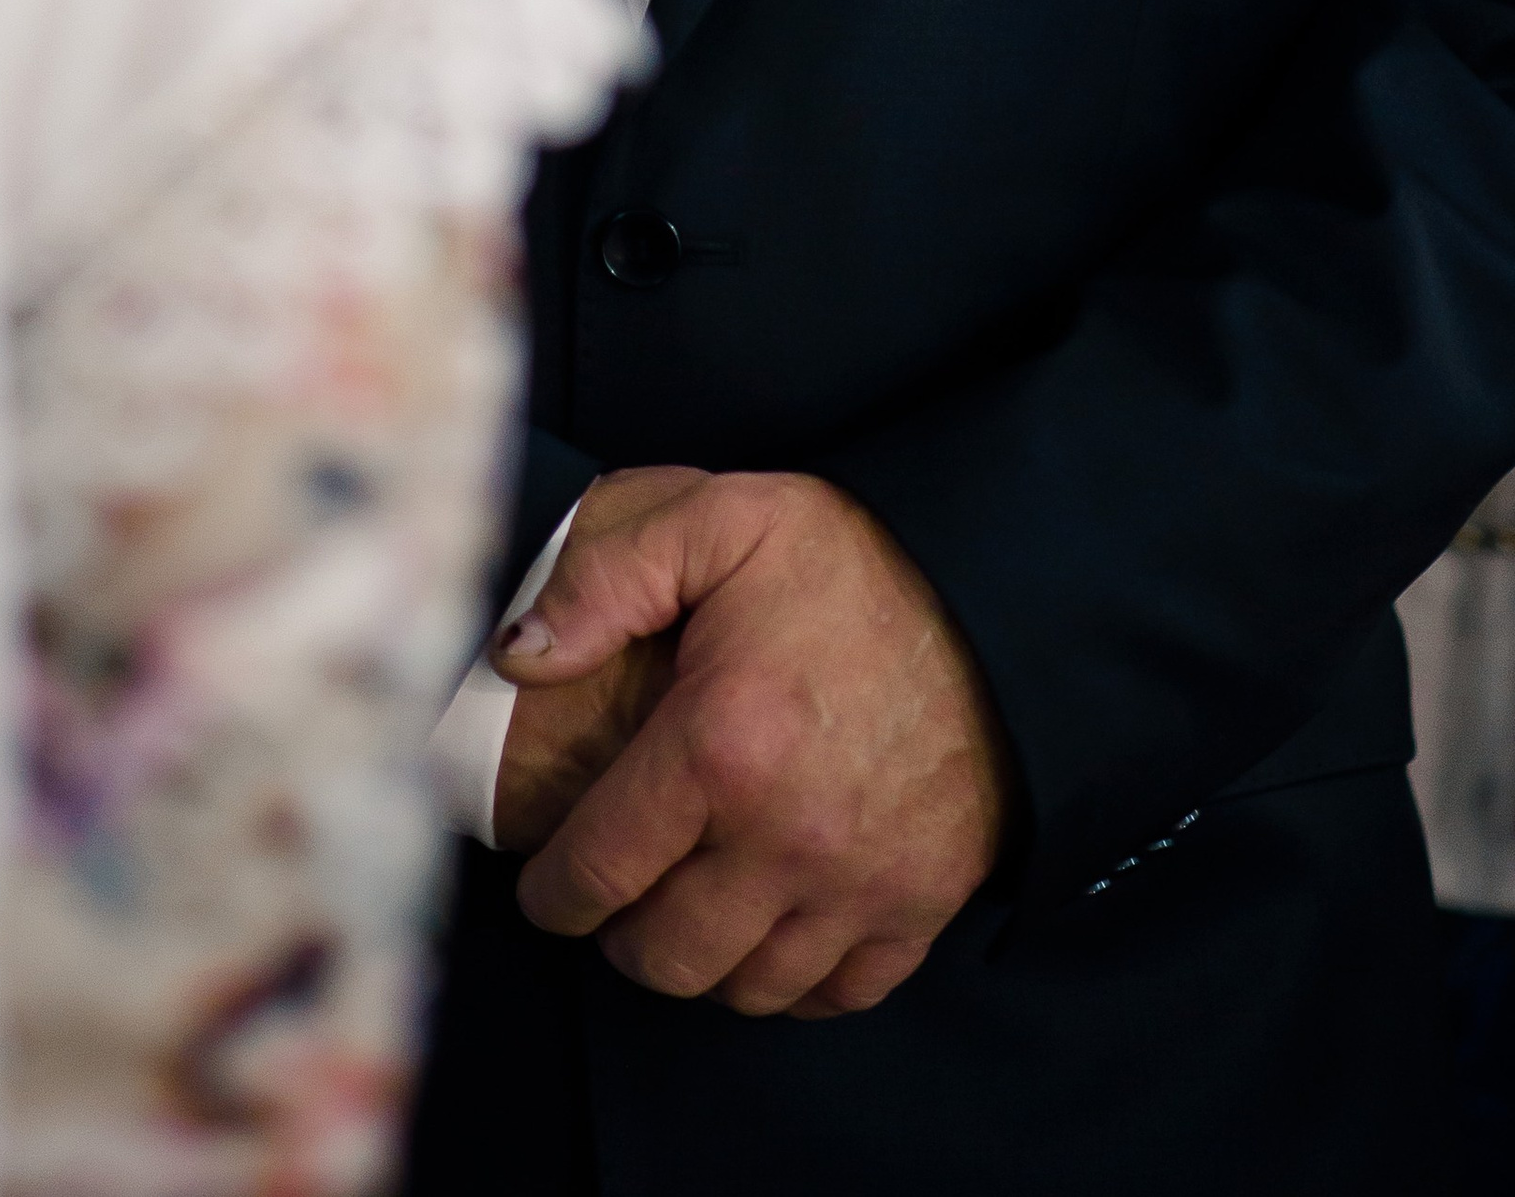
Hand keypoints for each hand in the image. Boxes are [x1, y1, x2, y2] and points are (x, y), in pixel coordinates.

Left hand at [496, 470, 1007, 1018]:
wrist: (997, 597)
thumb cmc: (850, 561)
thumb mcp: (718, 519)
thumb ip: (604, 578)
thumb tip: (517, 658)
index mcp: (719, 746)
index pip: (595, 875)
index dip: (552, 892)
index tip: (545, 883)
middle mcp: (786, 838)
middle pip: (663, 956)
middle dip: (620, 935)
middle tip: (616, 895)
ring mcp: (859, 884)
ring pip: (744, 989)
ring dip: (702, 962)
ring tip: (686, 909)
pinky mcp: (919, 905)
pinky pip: (834, 995)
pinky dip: (792, 982)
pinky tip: (770, 929)